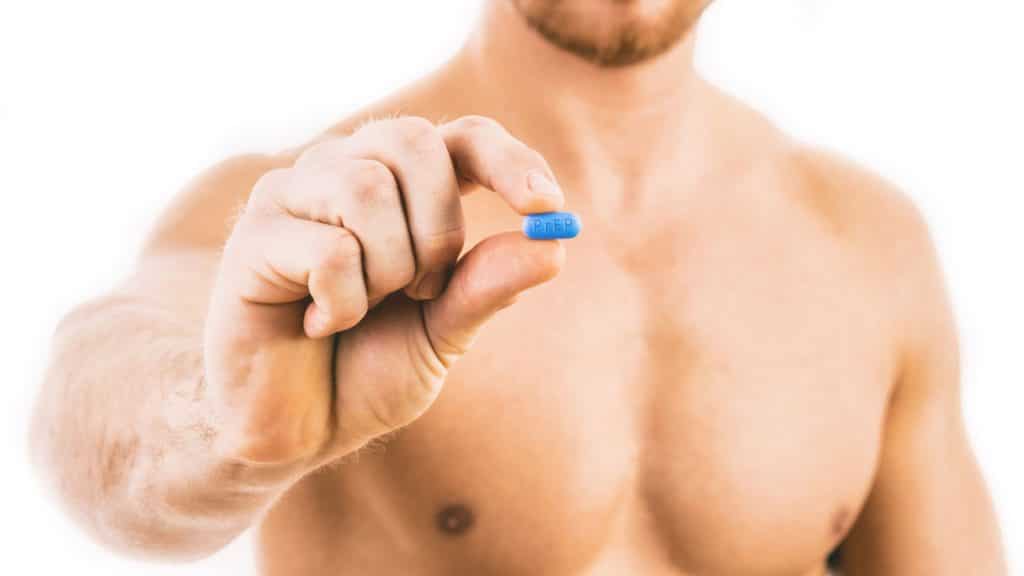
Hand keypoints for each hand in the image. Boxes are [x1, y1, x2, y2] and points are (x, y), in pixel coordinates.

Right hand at [203, 116, 565, 466]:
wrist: (293, 430)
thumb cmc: (366, 370)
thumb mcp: (443, 333)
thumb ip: (487, 287)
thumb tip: (553, 245)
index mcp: (398, 186)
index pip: (463, 137)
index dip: (508, 159)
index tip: (546, 205)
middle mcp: (342, 171)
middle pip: (413, 141)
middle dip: (437, 228)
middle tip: (424, 290)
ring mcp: (290, 195)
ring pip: (366, 189)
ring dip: (386, 271)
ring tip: (361, 311)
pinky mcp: (252, 235)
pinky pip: (329, 250)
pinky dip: (342, 304)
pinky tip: (316, 325)